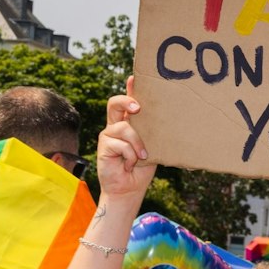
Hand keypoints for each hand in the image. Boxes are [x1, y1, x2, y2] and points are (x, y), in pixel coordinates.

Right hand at [97, 77, 155, 199]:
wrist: (129, 189)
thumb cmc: (141, 169)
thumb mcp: (151, 147)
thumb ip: (152, 132)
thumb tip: (165, 117)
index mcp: (127, 124)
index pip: (126, 102)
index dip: (130, 89)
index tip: (135, 78)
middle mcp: (115, 127)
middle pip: (114, 103)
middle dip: (126, 101)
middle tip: (138, 108)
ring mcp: (108, 136)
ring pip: (124, 128)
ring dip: (137, 144)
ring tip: (142, 156)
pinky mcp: (103, 147)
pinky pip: (121, 145)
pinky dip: (130, 156)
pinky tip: (129, 165)